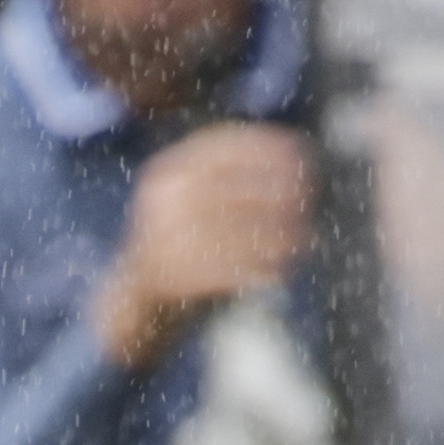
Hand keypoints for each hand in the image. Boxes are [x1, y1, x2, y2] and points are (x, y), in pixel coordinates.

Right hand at [90, 122, 313, 370]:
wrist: (136, 297)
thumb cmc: (185, 240)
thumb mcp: (195, 196)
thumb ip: (233, 176)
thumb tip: (295, 156)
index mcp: (166, 172)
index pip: (220, 148)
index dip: (264, 147)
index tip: (299, 151)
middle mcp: (161, 200)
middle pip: (232, 188)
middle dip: (276, 191)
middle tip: (308, 197)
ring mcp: (161, 238)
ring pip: (234, 232)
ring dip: (275, 236)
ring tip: (303, 239)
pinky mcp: (169, 277)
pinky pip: (225, 272)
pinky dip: (257, 271)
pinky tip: (278, 273)